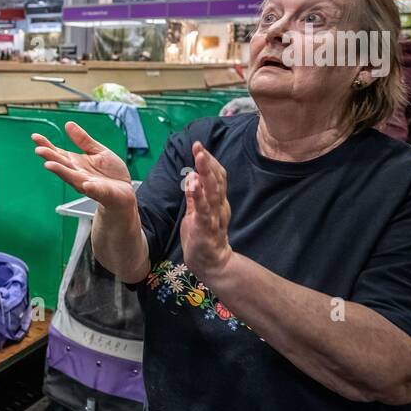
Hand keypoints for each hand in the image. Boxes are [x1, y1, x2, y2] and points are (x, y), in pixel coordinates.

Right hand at [33, 122, 133, 211]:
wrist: (124, 192)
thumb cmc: (110, 173)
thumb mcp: (97, 151)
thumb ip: (83, 140)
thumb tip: (68, 124)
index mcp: (75, 163)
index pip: (57, 153)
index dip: (46, 145)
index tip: (35, 137)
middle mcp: (77, 174)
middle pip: (61, 164)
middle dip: (50, 158)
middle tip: (39, 150)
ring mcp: (87, 184)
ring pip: (72, 178)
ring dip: (60, 171)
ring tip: (49, 165)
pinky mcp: (101, 192)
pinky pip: (95, 190)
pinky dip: (90, 188)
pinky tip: (86, 184)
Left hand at [182, 141, 233, 281]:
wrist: (211, 264)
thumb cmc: (203, 237)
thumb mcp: (196, 212)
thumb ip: (194, 195)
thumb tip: (192, 175)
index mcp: (217, 201)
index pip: (216, 177)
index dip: (209, 161)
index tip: (199, 146)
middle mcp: (219, 206)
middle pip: (216, 181)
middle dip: (207, 162)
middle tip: (199, 146)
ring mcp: (213, 217)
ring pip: (212, 192)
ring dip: (206, 174)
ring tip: (199, 158)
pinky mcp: (205, 229)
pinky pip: (203, 211)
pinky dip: (198, 196)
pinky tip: (193, 184)